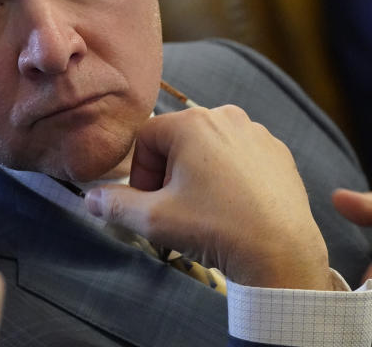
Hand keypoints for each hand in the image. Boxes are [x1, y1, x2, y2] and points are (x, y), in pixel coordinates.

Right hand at [85, 105, 332, 289]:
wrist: (281, 255)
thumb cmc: (216, 229)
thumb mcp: (154, 220)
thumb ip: (115, 204)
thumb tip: (90, 199)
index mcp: (192, 123)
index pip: (146, 139)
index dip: (140, 173)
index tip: (150, 204)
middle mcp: (226, 116)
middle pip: (178, 141)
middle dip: (169, 173)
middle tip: (175, 209)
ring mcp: (257, 134)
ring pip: (209, 148)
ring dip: (198, 174)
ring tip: (205, 210)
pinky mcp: (279, 154)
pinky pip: (240, 157)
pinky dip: (229, 177)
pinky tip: (233, 208)